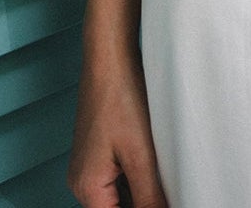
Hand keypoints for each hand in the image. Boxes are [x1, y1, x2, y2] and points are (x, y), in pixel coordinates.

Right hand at [68, 44, 169, 207]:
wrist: (110, 58)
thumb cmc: (120, 97)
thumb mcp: (141, 156)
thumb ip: (151, 199)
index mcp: (87, 188)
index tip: (166, 201)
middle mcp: (81, 182)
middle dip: (146, 205)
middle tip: (168, 190)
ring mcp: (88, 167)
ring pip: (120, 198)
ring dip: (144, 195)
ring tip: (166, 178)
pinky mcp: (98, 153)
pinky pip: (119, 180)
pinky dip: (139, 180)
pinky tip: (158, 168)